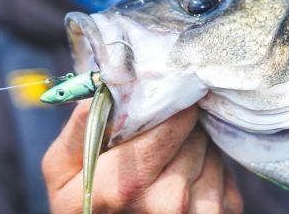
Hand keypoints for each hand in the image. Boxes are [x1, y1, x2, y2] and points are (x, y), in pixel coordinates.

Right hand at [42, 101, 242, 212]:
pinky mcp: (226, 212)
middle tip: (159, 134)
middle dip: (178, 125)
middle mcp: (170, 202)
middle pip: (194, 133)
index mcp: (128, 185)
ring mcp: (201, 212)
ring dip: (195, 145)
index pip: (173, 121)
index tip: (164, 96)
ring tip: (168, 159)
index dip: (169, 104)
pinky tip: (185, 176)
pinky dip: (208, 164)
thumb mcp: (62, 172)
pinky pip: (224, 168)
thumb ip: (80, 129)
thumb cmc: (85, 206)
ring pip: (211, 148)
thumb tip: (110, 88)